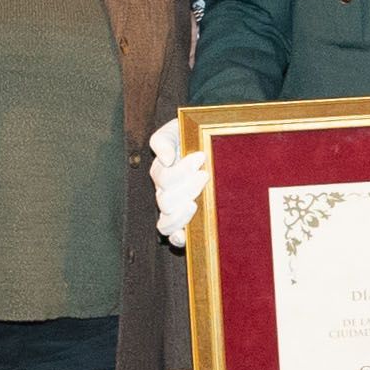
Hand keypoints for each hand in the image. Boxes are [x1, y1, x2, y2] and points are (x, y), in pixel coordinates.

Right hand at [149, 120, 206, 246]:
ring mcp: (173, 209)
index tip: (201, 156)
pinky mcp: (185, 221)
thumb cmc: (190, 138)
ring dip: (180, 216)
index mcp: (162, 173)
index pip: (163, 178)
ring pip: (165, 222)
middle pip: (165, 200)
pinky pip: (173, 235)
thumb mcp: (175, 132)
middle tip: (204, 174)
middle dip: (186, 188)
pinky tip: (184, 236)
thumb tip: (166, 158)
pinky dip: (176, 238)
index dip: (180, 170)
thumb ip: (164, 141)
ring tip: (196, 203)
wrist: (207, 144)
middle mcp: (164, 193)